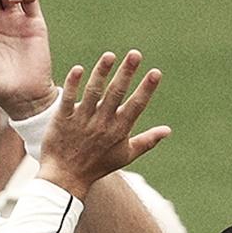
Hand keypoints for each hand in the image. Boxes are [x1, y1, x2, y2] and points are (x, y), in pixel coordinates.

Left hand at [37, 50, 170, 199]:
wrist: (65, 178)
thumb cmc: (98, 166)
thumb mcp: (126, 155)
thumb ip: (148, 140)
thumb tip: (168, 130)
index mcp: (119, 130)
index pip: (136, 106)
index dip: (146, 89)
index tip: (155, 72)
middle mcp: (102, 123)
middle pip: (116, 94)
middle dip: (126, 73)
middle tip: (135, 54)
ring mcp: (82, 120)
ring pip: (93, 92)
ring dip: (102, 72)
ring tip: (110, 55)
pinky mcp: (63, 119)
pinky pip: (68, 99)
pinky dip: (72, 84)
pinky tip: (79, 68)